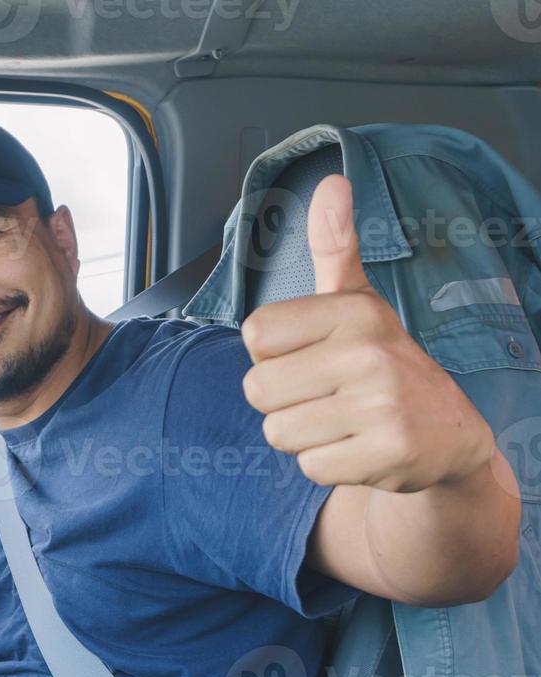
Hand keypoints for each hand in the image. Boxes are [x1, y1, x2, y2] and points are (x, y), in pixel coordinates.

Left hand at [240, 174, 494, 492]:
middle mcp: (369, 355)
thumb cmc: (383, 365)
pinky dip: (328, 465)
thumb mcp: (360, 304)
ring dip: (302, 436)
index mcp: (354, 313)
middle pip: (257, 389)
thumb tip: (331, 183)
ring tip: (342, 422)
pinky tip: (359, 448)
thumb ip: (336, 248)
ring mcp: (381, 407)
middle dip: (282, 402)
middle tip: (326, 396)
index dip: (272, 353)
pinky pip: (309, 467)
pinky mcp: (387, 455)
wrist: (448, 435)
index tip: (310, 355)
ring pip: (278, 432)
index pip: (254, 334)